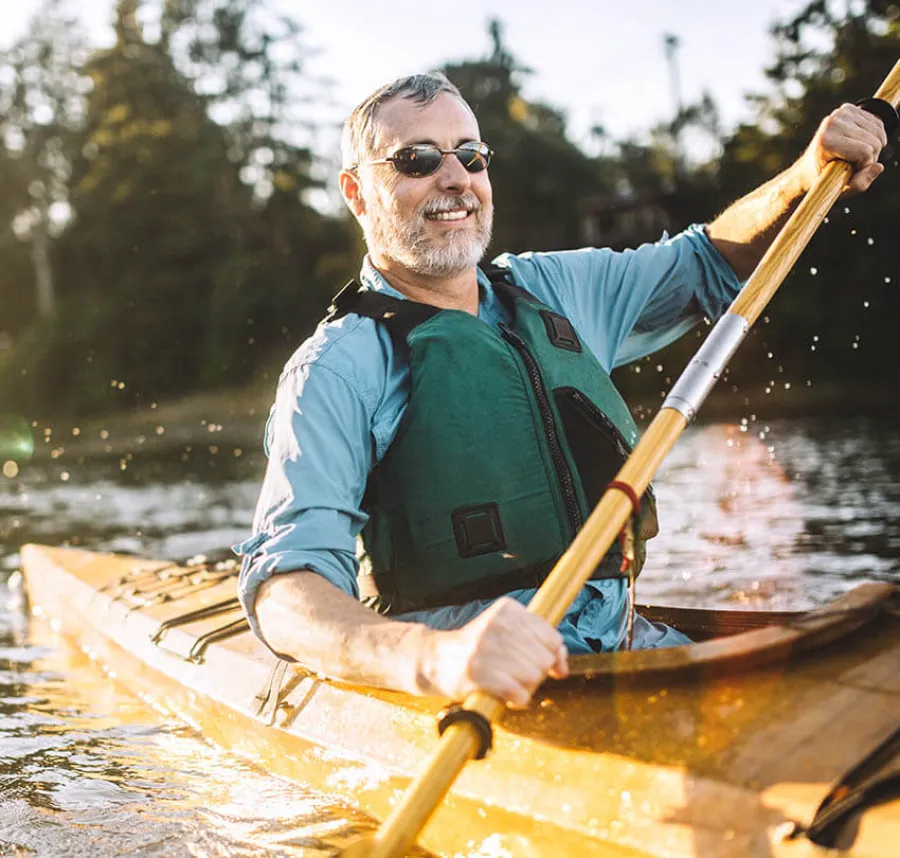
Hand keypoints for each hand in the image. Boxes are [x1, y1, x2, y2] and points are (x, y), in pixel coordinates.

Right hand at [417, 597, 568, 705]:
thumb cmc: (478, 649)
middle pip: (543, 659)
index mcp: (507, 609)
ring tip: (509, 683)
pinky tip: (508, 695)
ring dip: (525, 687)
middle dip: (535, 673)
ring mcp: (485, 646)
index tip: (545, 665)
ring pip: (533, 676)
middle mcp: (497, 624)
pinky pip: (518, 692)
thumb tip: (562, 666)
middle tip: (516, 674)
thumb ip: (540, 643)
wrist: (436, 659)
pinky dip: (517, 699)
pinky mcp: (477, 671)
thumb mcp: (508, 633)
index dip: (553, 656)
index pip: (551, 636)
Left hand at [800, 102, 887, 194]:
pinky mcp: (848, 109)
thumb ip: (859, 184)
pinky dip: (875, 137)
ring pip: (878, 132)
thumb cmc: (824, 179)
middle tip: (854, 164)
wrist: (809, 166)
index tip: (852, 172)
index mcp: (826, 141)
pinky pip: (877, 123)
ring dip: (874, 147)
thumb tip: (878, 167)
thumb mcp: (839, 189)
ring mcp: (840, 113)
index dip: (864, 166)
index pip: (865, 152)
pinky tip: (860, 144)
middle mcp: (832, 122)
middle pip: (874, 141)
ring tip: (856, 155)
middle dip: (870, 157)